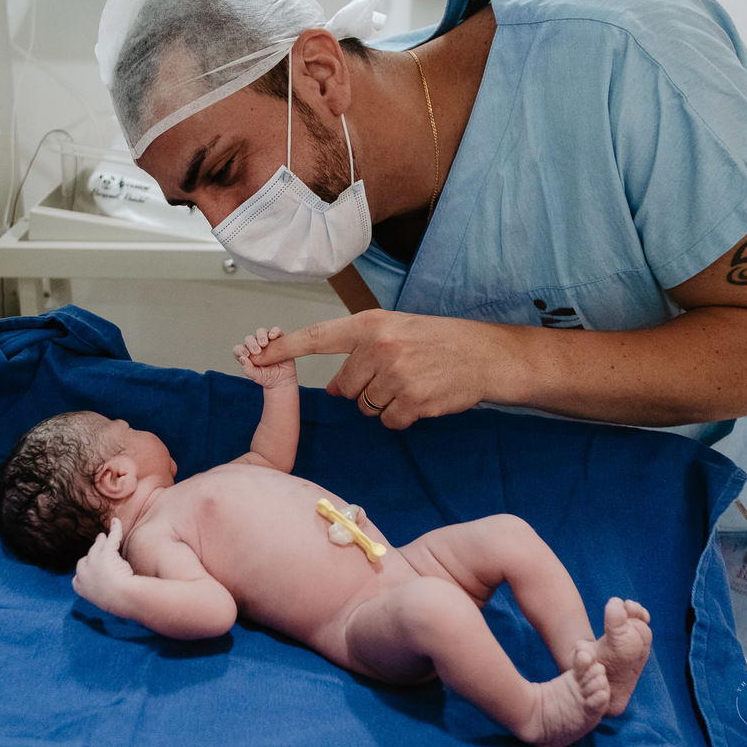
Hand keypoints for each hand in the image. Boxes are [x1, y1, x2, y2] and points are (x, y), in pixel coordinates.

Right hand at [72, 518, 134, 611]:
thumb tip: (105, 592)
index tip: (92, 569)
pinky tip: (116, 522)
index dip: (86, 569)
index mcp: (80, 586)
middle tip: (99, 547)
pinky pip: (111, 537)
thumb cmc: (118, 603)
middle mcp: (82, 571)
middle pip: (86, 557)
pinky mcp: (105, 552)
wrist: (123, 598)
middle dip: (92, 552)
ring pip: (97, 546)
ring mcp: (92, 560)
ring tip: (104, 536)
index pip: (78, 574)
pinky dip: (115, 529)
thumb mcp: (103, 600)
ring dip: (101, 540)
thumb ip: (100, 592)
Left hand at [232, 327, 296, 388]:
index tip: (246, 354)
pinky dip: (274, 331)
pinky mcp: (278, 340)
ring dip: (261, 335)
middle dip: (251, 343)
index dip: (240, 350)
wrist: (283, 380)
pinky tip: (273, 336)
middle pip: (249, 339)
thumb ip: (248, 369)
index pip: (238, 349)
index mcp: (246, 355)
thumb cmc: (268, 378)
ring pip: (261, 332)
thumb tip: (242, 358)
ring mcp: (267, 342)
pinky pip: (276, 331)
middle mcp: (255, 347)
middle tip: (257, 351)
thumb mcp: (256, 376)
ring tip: (264, 344)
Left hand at [251, 310, 513, 428]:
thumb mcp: (398, 333)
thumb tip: (338, 388)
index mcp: (373, 324)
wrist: (489, 356)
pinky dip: (403, 417)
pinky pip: (390, 421)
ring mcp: (397, 376)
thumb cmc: (444, 341)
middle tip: (398, 375)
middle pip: (347, 386)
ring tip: (414, 384)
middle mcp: (381, 348)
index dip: (285, 348)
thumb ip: (362, 354)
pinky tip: (423, 398)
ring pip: (367, 407)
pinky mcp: (413, 402)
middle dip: (366, 388)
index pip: (318, 337)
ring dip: (385, 404)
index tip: (258, 355)